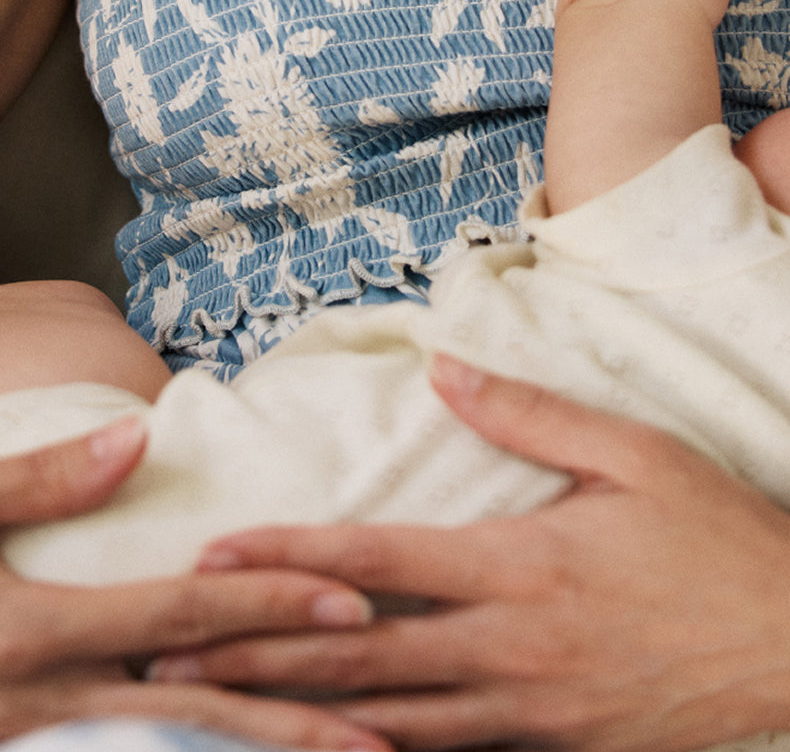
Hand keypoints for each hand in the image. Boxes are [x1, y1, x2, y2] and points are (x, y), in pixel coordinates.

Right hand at [0, 418, 387, 749]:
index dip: (272, 605)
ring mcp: (38, 742)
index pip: (183, 616)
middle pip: (199, 703)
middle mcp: (49, 701)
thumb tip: (138, 436)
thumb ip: (46, 480)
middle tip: (384, 725)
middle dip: (294, 708)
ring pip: (172, 749)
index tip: (356, 602)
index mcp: (39, 632)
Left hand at [154, 359, 789, 751]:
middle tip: (170, 649)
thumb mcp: (636, 453)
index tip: (218, 554)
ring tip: (220, 708)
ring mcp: (534, 715)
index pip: (380, 560)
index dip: (291, 557)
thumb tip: (446, 370)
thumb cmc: (723, 535)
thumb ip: (531, 415)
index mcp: (525, 565)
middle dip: (257, 655)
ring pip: (390, 723)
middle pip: (360, 656)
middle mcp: (513, 649)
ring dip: (298, 714)